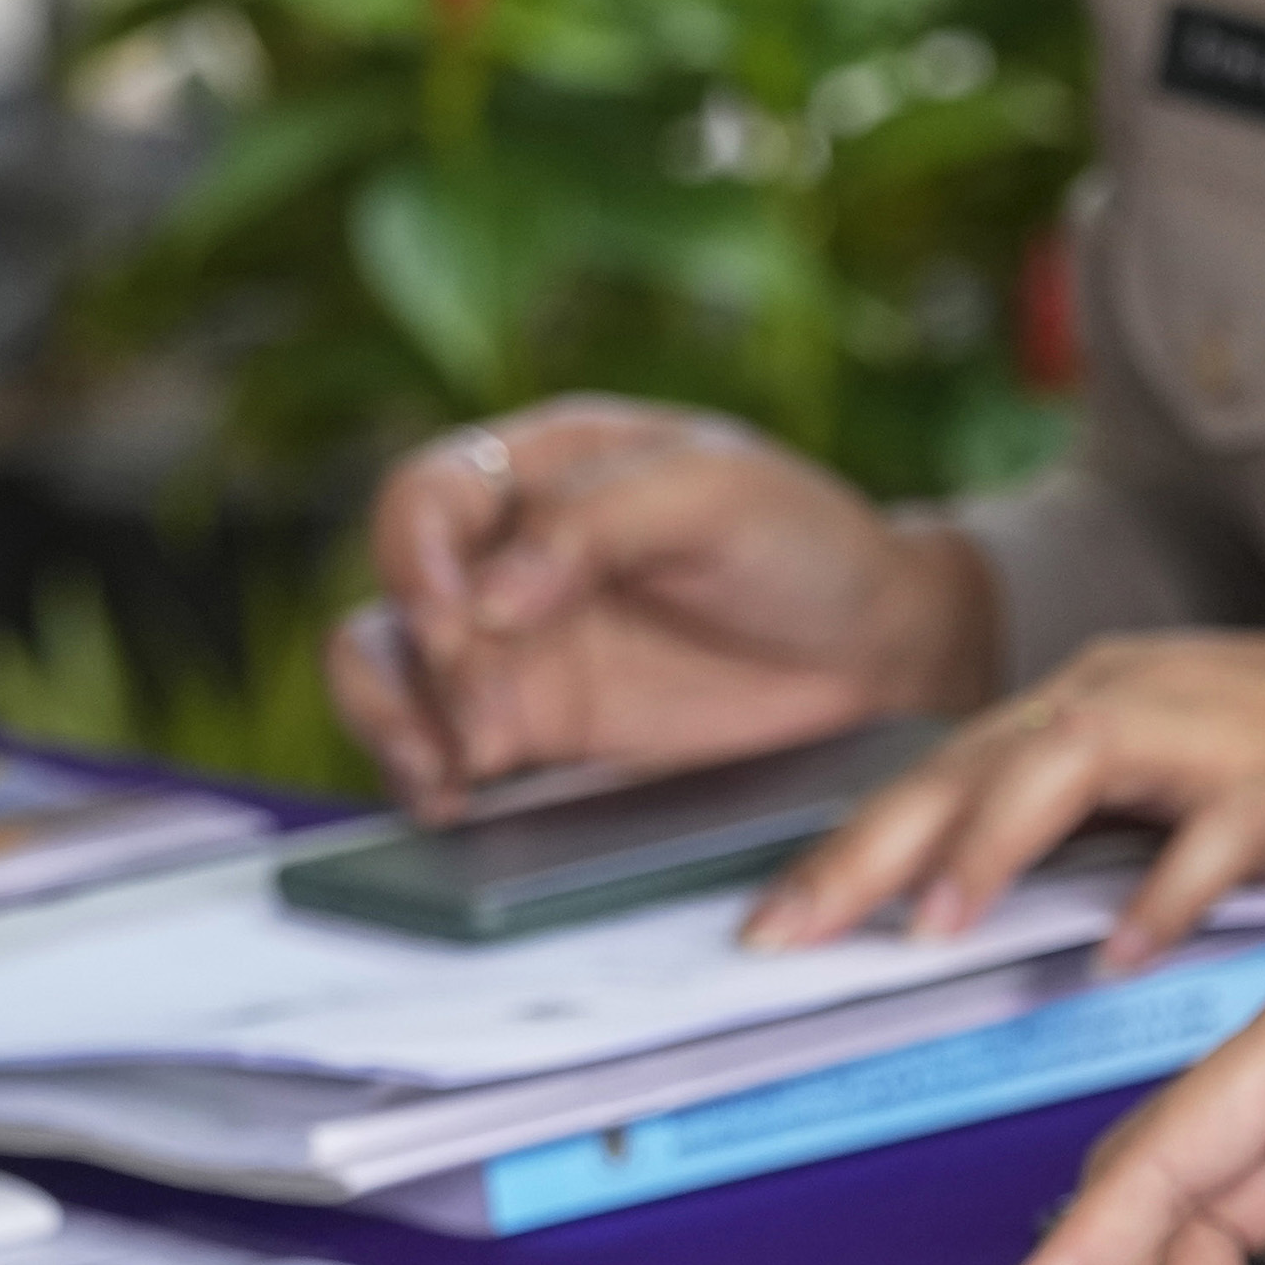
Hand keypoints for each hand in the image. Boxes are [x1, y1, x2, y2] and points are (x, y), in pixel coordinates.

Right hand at [325, 397, 999, 816]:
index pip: (426, 495)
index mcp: (545, 465)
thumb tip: (485, 598)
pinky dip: (426, 772)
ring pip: (388, 671)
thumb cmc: (805, 541)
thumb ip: (597, 523)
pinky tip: (455, 800)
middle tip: (474, 722)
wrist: (876, 649)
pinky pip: (441, 744)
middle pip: (391, 592)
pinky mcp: (535, 724)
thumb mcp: (718, 497)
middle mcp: (506, 551)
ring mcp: (514, 642)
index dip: (416, 556)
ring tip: (447, 776)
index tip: (454, 619)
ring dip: (392, 723)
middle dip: (407, 663)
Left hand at [742, 631, 1264, 966]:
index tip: (766, 927)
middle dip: (873, 849)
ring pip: (1072, 766)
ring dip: (993, 842)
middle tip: (789, 932)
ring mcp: (1222, 727)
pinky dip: (1162, 892)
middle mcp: (1143, 691)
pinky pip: (1216, 835)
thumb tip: (989, 894)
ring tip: (932, 924)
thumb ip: (1099, 819)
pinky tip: (1119, 951)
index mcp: (1106, 696)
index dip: (852, 846)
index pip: (948, 768)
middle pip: (976, 762)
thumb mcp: (1198, 771)